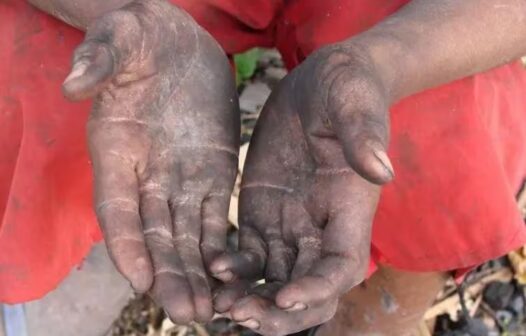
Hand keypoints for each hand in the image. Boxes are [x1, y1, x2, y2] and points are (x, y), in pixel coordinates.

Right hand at [64, 0, 238, 322]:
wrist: (177, 40)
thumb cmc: (139, 36)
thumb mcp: (118, 36)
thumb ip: (99, 59)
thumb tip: (76, 83)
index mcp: (116, 151)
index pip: (117, 208)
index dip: (126, 244)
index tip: (140, 280)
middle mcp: (146, 174)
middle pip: (155, 234)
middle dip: (170, 275)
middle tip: (187, 315)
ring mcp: (180, 176)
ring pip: (186, 234)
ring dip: (197, 272)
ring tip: (211, 310)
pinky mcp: (212, 171)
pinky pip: (215, 214)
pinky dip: (220, 245)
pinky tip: (232, 273)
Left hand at [211, 42, 389, 333]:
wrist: (319, 85)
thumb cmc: (347, 90)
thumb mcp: (355, 103)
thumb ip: (365, 135)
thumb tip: (382, 169)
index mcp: (350, 208)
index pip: (341, 265)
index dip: (317, 287)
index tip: (285, 296)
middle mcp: (322, 226)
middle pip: (307, 286)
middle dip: (279, 310)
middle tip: (242, 316)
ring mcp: (292, 223)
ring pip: (275, 278)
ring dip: (251, 298)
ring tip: (220, 307)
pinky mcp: (265, 214)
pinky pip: (251, 253)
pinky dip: (234, 268)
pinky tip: (213, 269)